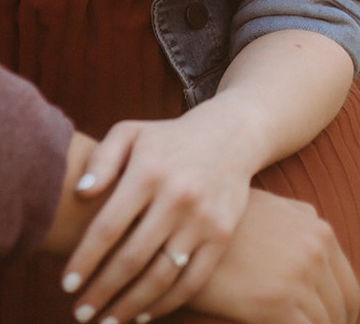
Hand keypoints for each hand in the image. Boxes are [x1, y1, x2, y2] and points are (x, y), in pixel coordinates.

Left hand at [60, 106, 258, 322]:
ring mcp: (202, 221)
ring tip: (108, 321)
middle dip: (103, 290)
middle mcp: (176, 198)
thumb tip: (80, 193)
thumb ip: (102, 159)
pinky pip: (193, 281)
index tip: (66, 284)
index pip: (108, 226)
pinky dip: (167, 303)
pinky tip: (143, 315)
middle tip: (81, 314)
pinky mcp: (221, 237)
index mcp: (147, 172)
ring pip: (162, 276)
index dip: (86, 259)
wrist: (228, 137)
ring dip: (132, 305)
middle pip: (132, 258)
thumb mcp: (129, 132)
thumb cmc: (165, 138)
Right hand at [192, 188, 358, 323]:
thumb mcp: (270, 208)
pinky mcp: (278, 302)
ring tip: (281, 323)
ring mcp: (299, 274)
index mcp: (318, 228)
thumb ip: (300, 224)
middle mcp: (315, 248)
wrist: (177, 228)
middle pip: (342, 309)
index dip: (342, 312)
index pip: (350, 286)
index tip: (327, 323)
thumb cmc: (221, 220)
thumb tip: (319, 254)